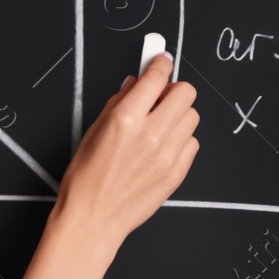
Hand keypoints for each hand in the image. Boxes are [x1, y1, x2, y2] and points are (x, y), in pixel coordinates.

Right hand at [52, 52, 200, 248]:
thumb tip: (136, 83)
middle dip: (173, 91)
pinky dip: (180, 140)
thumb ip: (118, 103)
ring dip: (178, 116)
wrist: (93, 219)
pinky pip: (192, 143)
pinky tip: (161, 149)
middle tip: (160, 99)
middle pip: (186, 93)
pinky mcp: (177, 172)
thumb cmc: (85, 178)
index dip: (160, 63)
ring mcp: (168, 155)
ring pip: (192, 117)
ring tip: (159, 127)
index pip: (156, 77)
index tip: (161, 60)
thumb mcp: (93, 131)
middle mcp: (151, 134)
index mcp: (125, 119)